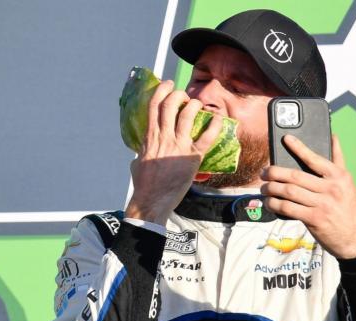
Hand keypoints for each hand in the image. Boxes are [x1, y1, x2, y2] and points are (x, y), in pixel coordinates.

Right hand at [125, 80, 222, 223]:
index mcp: (150, 137)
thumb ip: (141, 152)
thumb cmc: (144, 185)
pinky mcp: (192, 157)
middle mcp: (164, 137)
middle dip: (178, 94)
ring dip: (194, 105)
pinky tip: (218, 119)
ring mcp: (178, 146)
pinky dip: (214, 125)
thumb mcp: (137, 162)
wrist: (152, 200)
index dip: (162, 90)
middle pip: (171, 104)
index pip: (154, 105)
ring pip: (187, 114)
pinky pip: (206, 137)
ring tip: (198, 105)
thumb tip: (140, 152)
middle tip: (184, 96)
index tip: (168, 84)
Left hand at [260, 134, 355, 258]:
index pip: (315, 159)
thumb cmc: (346, 207)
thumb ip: (338, 161)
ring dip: (271, 189)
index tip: (286, 139)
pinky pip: (288, 208)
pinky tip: (269, 203)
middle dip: (274, 173)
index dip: (299, 148)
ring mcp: (323, 204)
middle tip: (263, 173)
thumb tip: (333, 137)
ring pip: (289, 192)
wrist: (353, 238)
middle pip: (295, 176)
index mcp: (339, 176)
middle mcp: (331, 189)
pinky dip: (275, 205)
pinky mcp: (314, 219)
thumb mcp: (347, 183)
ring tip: (264, 188)